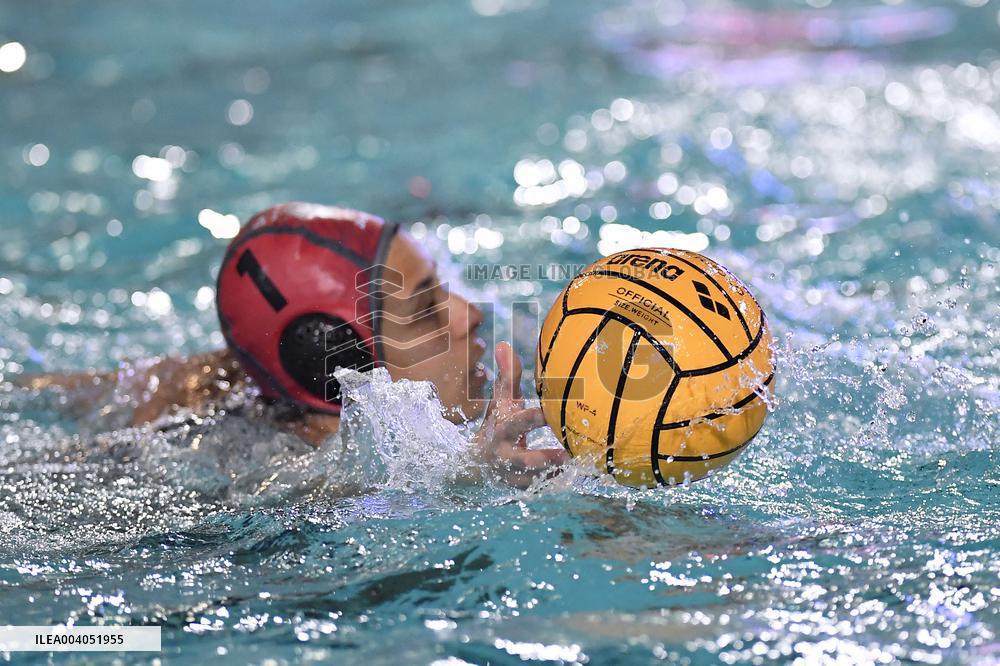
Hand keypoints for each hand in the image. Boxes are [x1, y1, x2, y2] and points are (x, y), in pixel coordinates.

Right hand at [471, 342, 567, 487]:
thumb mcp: (500, 402)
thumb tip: (503, 344)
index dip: (534, 418)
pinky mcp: (521, 488)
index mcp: (502, 431)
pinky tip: (577, 476)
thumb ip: (507, 376)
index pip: (518, 423)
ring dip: (554, 476)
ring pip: (534, 480)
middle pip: (524, 460)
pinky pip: (540, 489)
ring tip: (577, 468)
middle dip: (545, 458)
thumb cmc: (496, 425)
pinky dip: (556, 484)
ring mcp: (512, 475)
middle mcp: (505, 455)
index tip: (551, 412)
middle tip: (568, 454)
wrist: (474, 463)